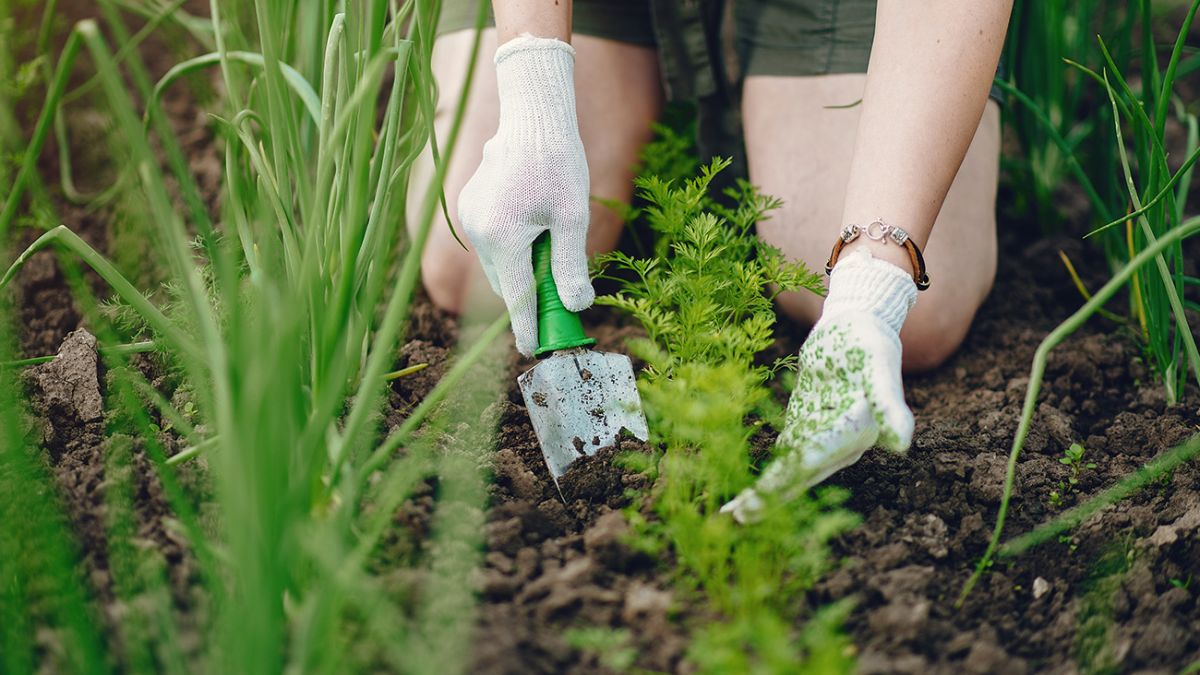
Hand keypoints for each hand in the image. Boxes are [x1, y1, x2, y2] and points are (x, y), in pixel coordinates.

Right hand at [458, 36, 593, 356]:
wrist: (532, 117)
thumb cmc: (558, 163)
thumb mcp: (572, 218)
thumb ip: (571, 266)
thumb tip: (577, 307)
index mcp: (504, 237)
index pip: (516, 298)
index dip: (527, 328)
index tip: (533, 351)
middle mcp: (479, 231)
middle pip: (507, 283)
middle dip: (529, 296)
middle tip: (559, 302)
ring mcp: (469, 219)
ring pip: (498, 264)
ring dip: (521, 270)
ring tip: (549, 251)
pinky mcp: (468, 206)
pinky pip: (491, 242)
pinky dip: (511, 248)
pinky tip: (532, 226)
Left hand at [722, 249, 917, 522]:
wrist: (859, 325)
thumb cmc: (871, 344)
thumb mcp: (880, 369)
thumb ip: (889, 406)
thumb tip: (901, 445)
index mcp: (855, 435)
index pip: (813, 461)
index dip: (785, 480)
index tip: (758, 498)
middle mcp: (839, 445)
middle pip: (799, 476)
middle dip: (768, 498)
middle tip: (735, 520)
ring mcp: (821, 437)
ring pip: (789, 472)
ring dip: (763, 494)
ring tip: (732, 516)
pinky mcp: (805, 426)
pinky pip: (783, 456)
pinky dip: (765, 474)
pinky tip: (743, 492)